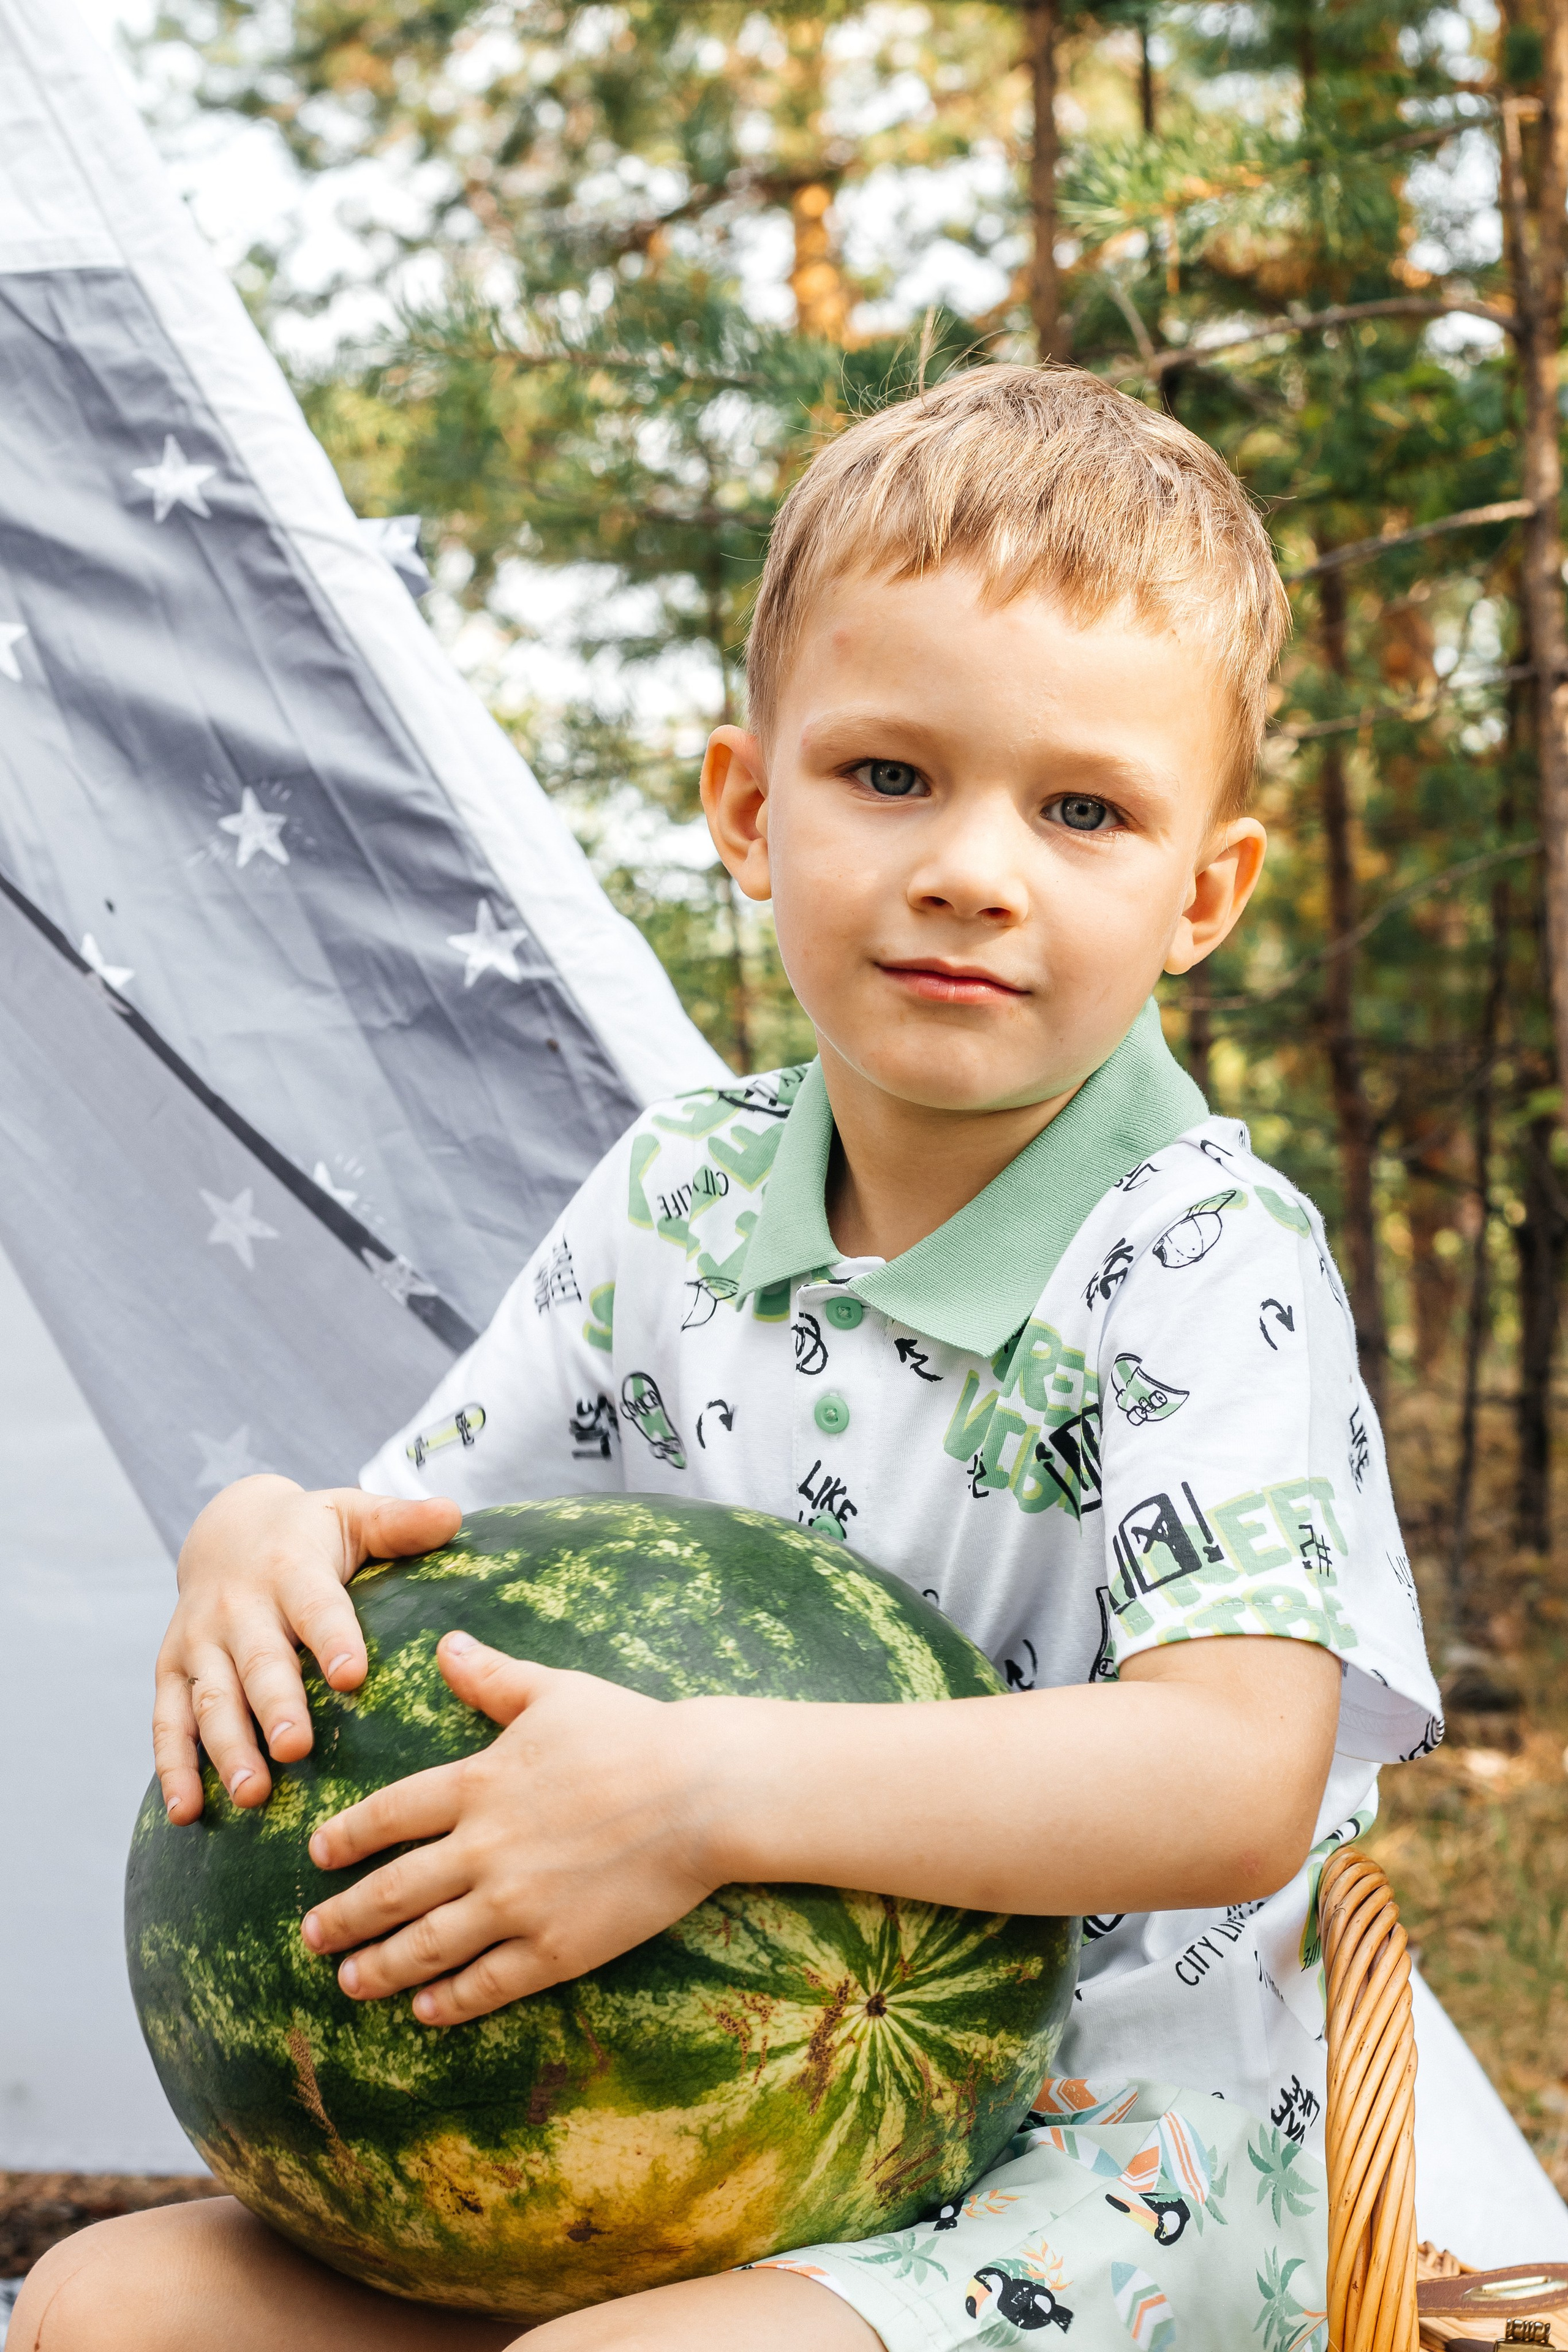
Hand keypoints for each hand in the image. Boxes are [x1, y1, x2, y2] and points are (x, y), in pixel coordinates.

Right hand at [154, 1476, 461, 1824]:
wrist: (227, 1528)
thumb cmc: (312, 1532)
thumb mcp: (354, 1514)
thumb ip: (400, 1522)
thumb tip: (453, 1513)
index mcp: (289, 1568)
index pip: (315, 1605)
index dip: (333, 1639)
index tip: (353, 1676)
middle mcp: (238, 1607)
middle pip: (258, 1661)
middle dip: (275, 1706)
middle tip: (295, 1749)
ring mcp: (200, 1642)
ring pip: (211, 1700)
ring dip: (228, 1749)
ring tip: (253, 1794)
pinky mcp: (173, 1671)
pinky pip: (168, 1722)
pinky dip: (173, 1768)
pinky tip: (186, 1813)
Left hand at [300, 1633, 726, 2024]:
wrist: (703, 1791)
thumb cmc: (632, 1733)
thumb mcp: (554, 1692)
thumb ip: (492, 1677)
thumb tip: (446, 1644)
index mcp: (479, 1783)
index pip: (390, 1815)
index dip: (347, 1837)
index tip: (318, 1854)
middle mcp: (484, 1847)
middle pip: (392, 1890)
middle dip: (344, 1917)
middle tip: (311, 1936)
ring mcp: (517, 1903)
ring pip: (427, 1945)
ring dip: (380, 1967)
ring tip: (350, 1982)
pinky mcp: (556, 1947)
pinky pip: (487, 1983)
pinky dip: (449, 2001)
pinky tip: (425, 2009)